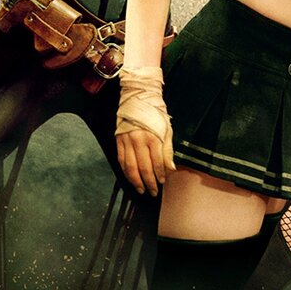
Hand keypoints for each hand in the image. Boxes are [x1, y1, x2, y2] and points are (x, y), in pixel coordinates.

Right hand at [115, 64, 174, 194]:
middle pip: (143, 167)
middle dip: (149, 182)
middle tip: (153, 192)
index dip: (159, 174)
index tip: (162, 182)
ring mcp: (127, 140)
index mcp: (153, 136)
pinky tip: (130, 178)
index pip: (157, 162)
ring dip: (136, 181)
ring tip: (141, 189)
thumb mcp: (166, 129)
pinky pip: (121, 160)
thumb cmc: (155, 113)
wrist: (138, 97)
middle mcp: (139, 140)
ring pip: (130, 166)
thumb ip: (168, 150)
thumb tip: (171, 169)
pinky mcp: (119, 140)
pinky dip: (125, 171)